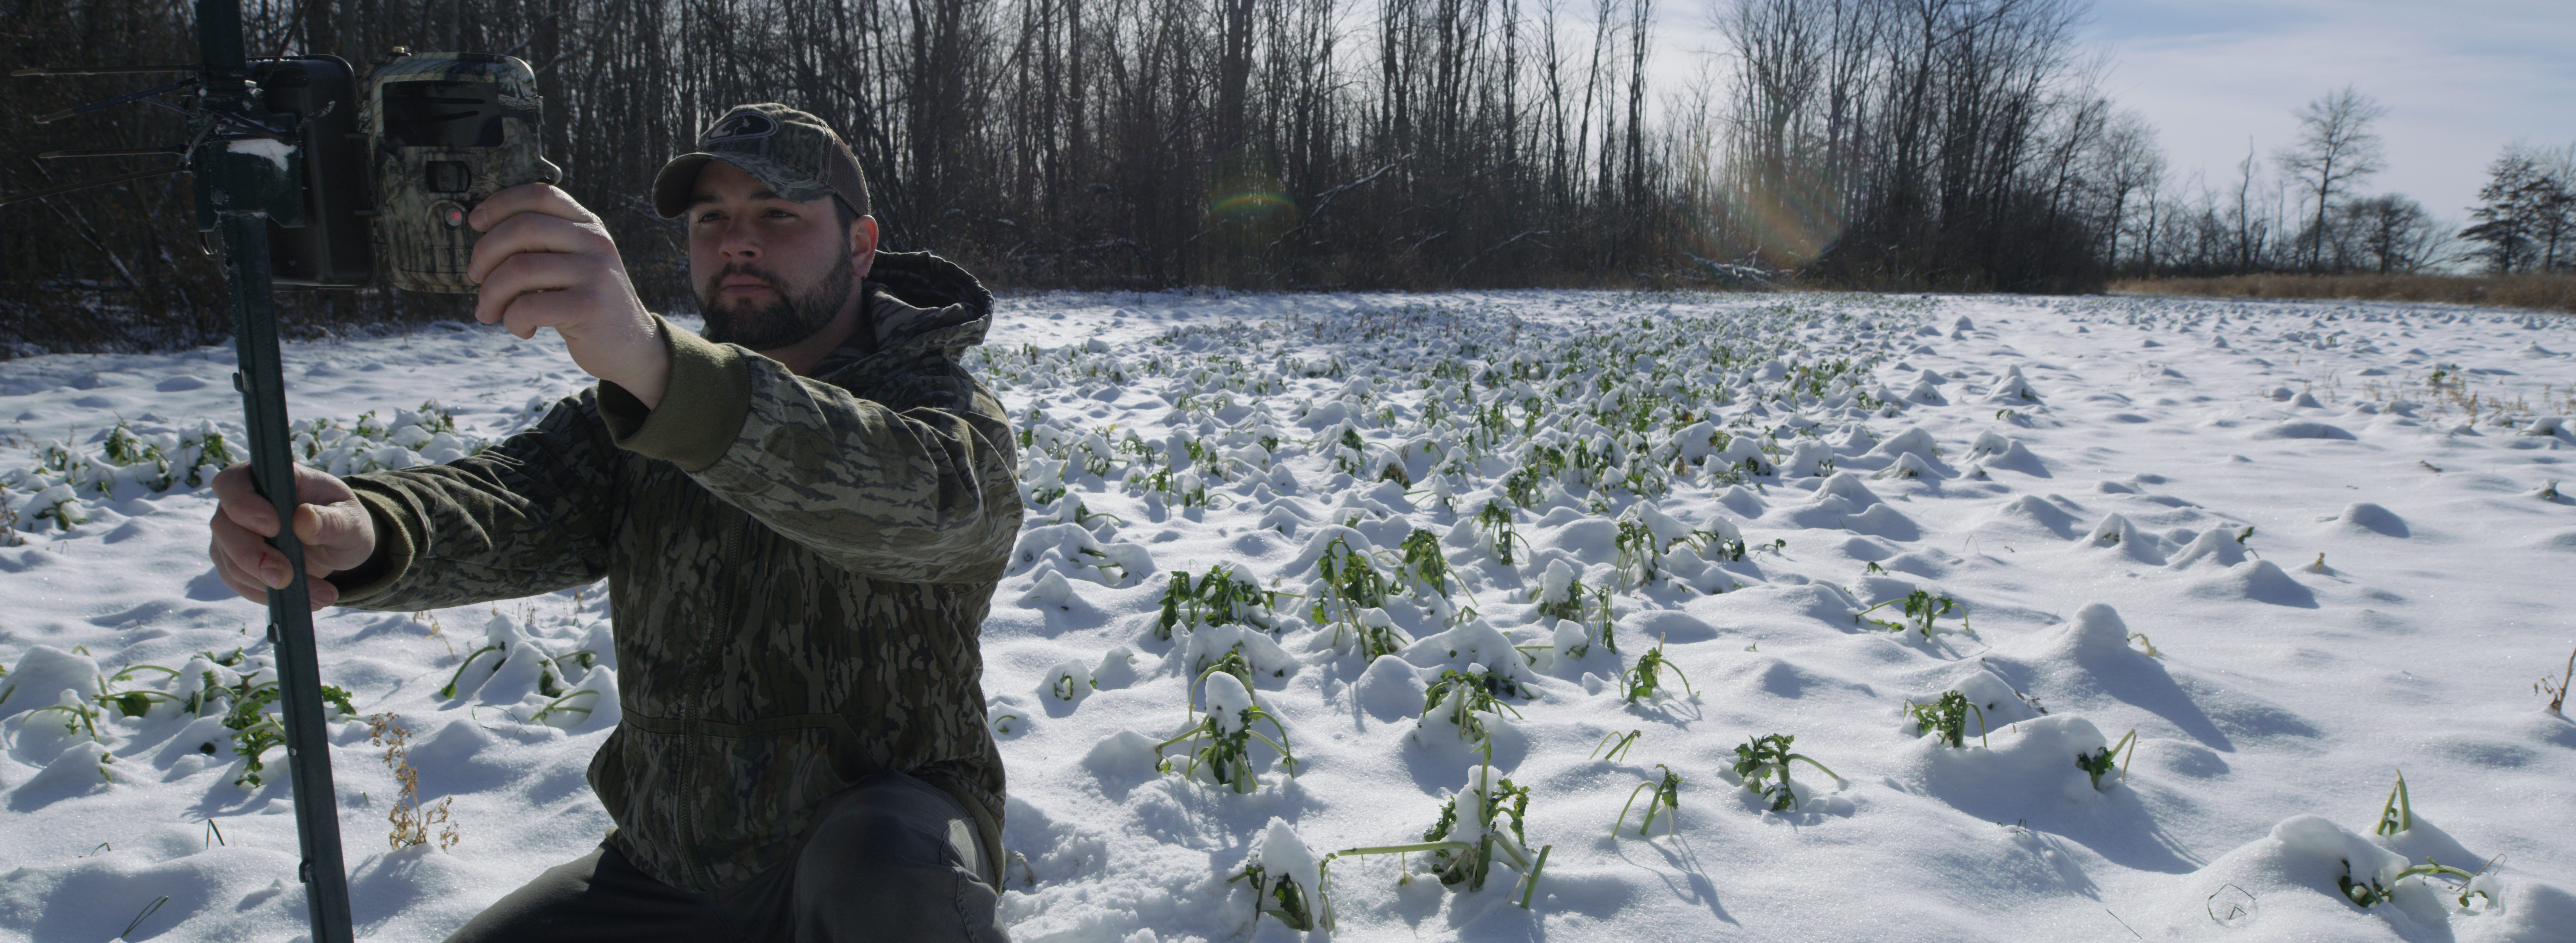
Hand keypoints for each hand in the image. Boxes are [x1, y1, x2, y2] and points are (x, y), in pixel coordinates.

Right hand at [206, 462, 375, 609]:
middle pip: (224, 526)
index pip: (233, 482)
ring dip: (267, 583)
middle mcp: (240, 503)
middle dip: (253, 556)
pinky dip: (268, 594)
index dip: (244, 504)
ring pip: (229, 560)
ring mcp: (232, 533)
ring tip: (319, 595)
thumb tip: (303, 518)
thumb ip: (332, 520)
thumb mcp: (351, 520)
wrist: (337, 543)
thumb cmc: (342, 520)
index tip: (274, 527)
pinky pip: (238, 582)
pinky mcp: (233, 561)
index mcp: (267, 478)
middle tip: (286, 576)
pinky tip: (304, 599)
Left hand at [467, 182, 671, 407]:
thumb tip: (482, 240)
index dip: (500, 203)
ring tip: (490, 312)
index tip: (476, 222)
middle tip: (475, 278)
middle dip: (484, 254)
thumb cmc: (586, 304)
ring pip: (518, 268)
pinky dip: (512, 320)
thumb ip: (542, 245)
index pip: (540, 195)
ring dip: (491, 293)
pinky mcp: (590, 307)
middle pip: (522, 228)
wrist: (632, 347)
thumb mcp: (572, 264)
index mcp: (588, 225)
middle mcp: (595, 242)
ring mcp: (595, 273)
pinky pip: (529, 306)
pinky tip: (522, 329)